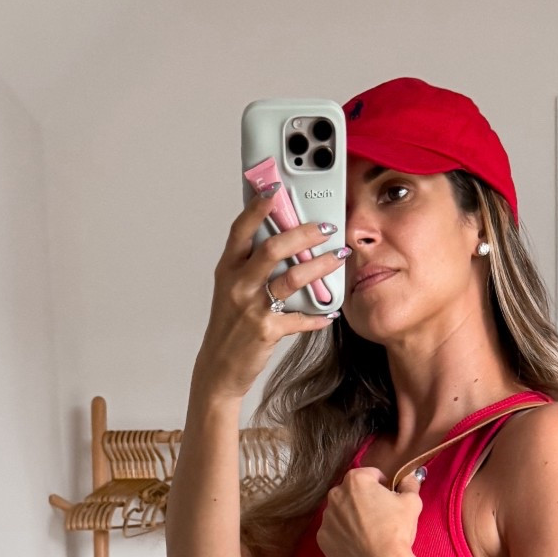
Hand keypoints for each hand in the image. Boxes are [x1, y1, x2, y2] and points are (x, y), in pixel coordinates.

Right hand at [192, 183, 348, 403]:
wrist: (219, 367)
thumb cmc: (230, 325)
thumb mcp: (232, 288)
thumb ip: (250, 264)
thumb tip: (280, 239)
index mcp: (228, 268)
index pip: (241, 229)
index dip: (258, 207)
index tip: (275, 189)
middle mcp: (238, 284)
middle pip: (272, 248)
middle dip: (303, 233)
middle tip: (326, 227)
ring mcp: (252, 307)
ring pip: (292, 278)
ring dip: (320, 266)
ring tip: (338, 257)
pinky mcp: (266, 330)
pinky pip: (300, 317)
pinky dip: (317, 315)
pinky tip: (329, 312)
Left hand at [318, 464, 424, 556]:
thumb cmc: (397, 530)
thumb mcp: (411, 503)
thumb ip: (409, 485)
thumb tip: (409, 478)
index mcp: (355, 480)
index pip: (371, 475)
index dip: (382, 486)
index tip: (388, 499)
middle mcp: (335, 495)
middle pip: (351, 493)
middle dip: (363, 501)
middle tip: (378, 518)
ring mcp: (326, 518)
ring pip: (340, 514)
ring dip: (351, 519)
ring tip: (367, 535)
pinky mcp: (322, 539)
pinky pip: (334, 534)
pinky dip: (343, 537)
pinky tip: (357, 546)